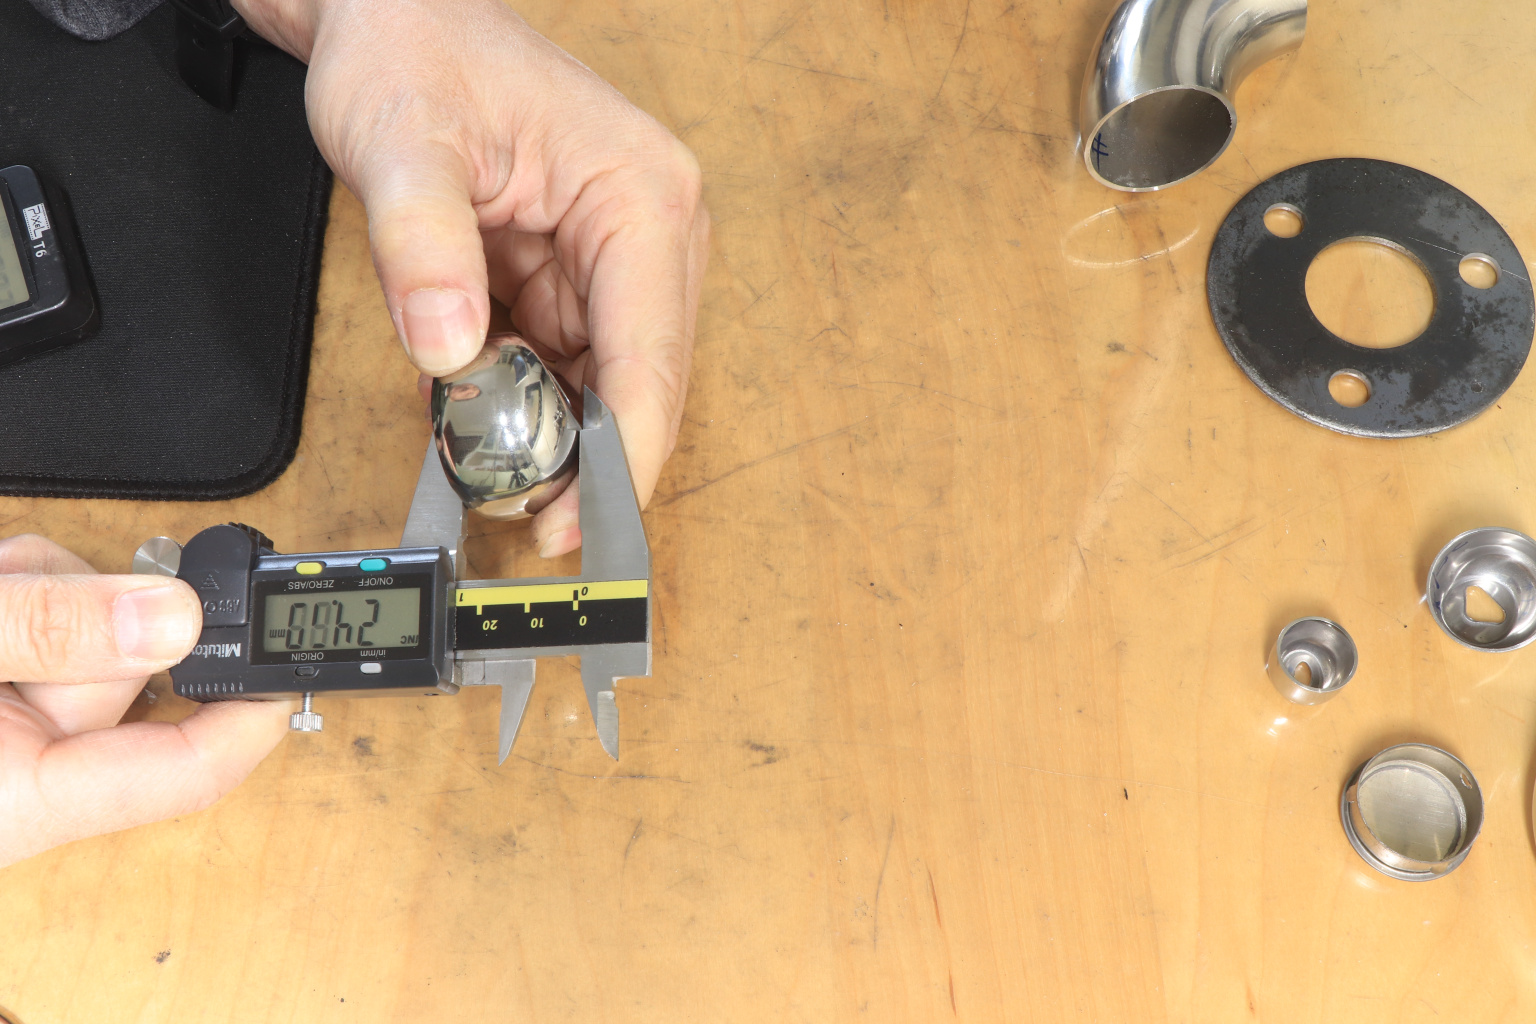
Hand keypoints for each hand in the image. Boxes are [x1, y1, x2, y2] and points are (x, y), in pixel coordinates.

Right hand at [0, 534, 290, 868]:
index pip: (184, 774)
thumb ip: (52, 633)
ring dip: (56, 588)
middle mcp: (27, 775)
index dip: (253, 716)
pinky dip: (30, 587)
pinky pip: (58, 616)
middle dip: (102, 609)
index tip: (294, 663)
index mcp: (23, 804)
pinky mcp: (8, 684)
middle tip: (30, 591)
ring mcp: (17, 727)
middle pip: (138, 677)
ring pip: (102, 632)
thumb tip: (174, 621)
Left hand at [236, 0, 709, 556]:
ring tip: (494, 480)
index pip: (651, 356)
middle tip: (529, 522)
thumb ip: (422, 245)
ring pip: (605, 389)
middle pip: (643, 385)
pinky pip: (565, 369)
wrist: (395, 19)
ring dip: (555, 441)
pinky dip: (527, 407)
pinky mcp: (576, 280)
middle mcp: (651, 234)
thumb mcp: (401, 141)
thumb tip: (448, 350)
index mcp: (642, 195)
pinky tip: (484, 426)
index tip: (589, 525)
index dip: (626, 456)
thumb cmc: (416, 50)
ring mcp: (616, 261)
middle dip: (590, 463)